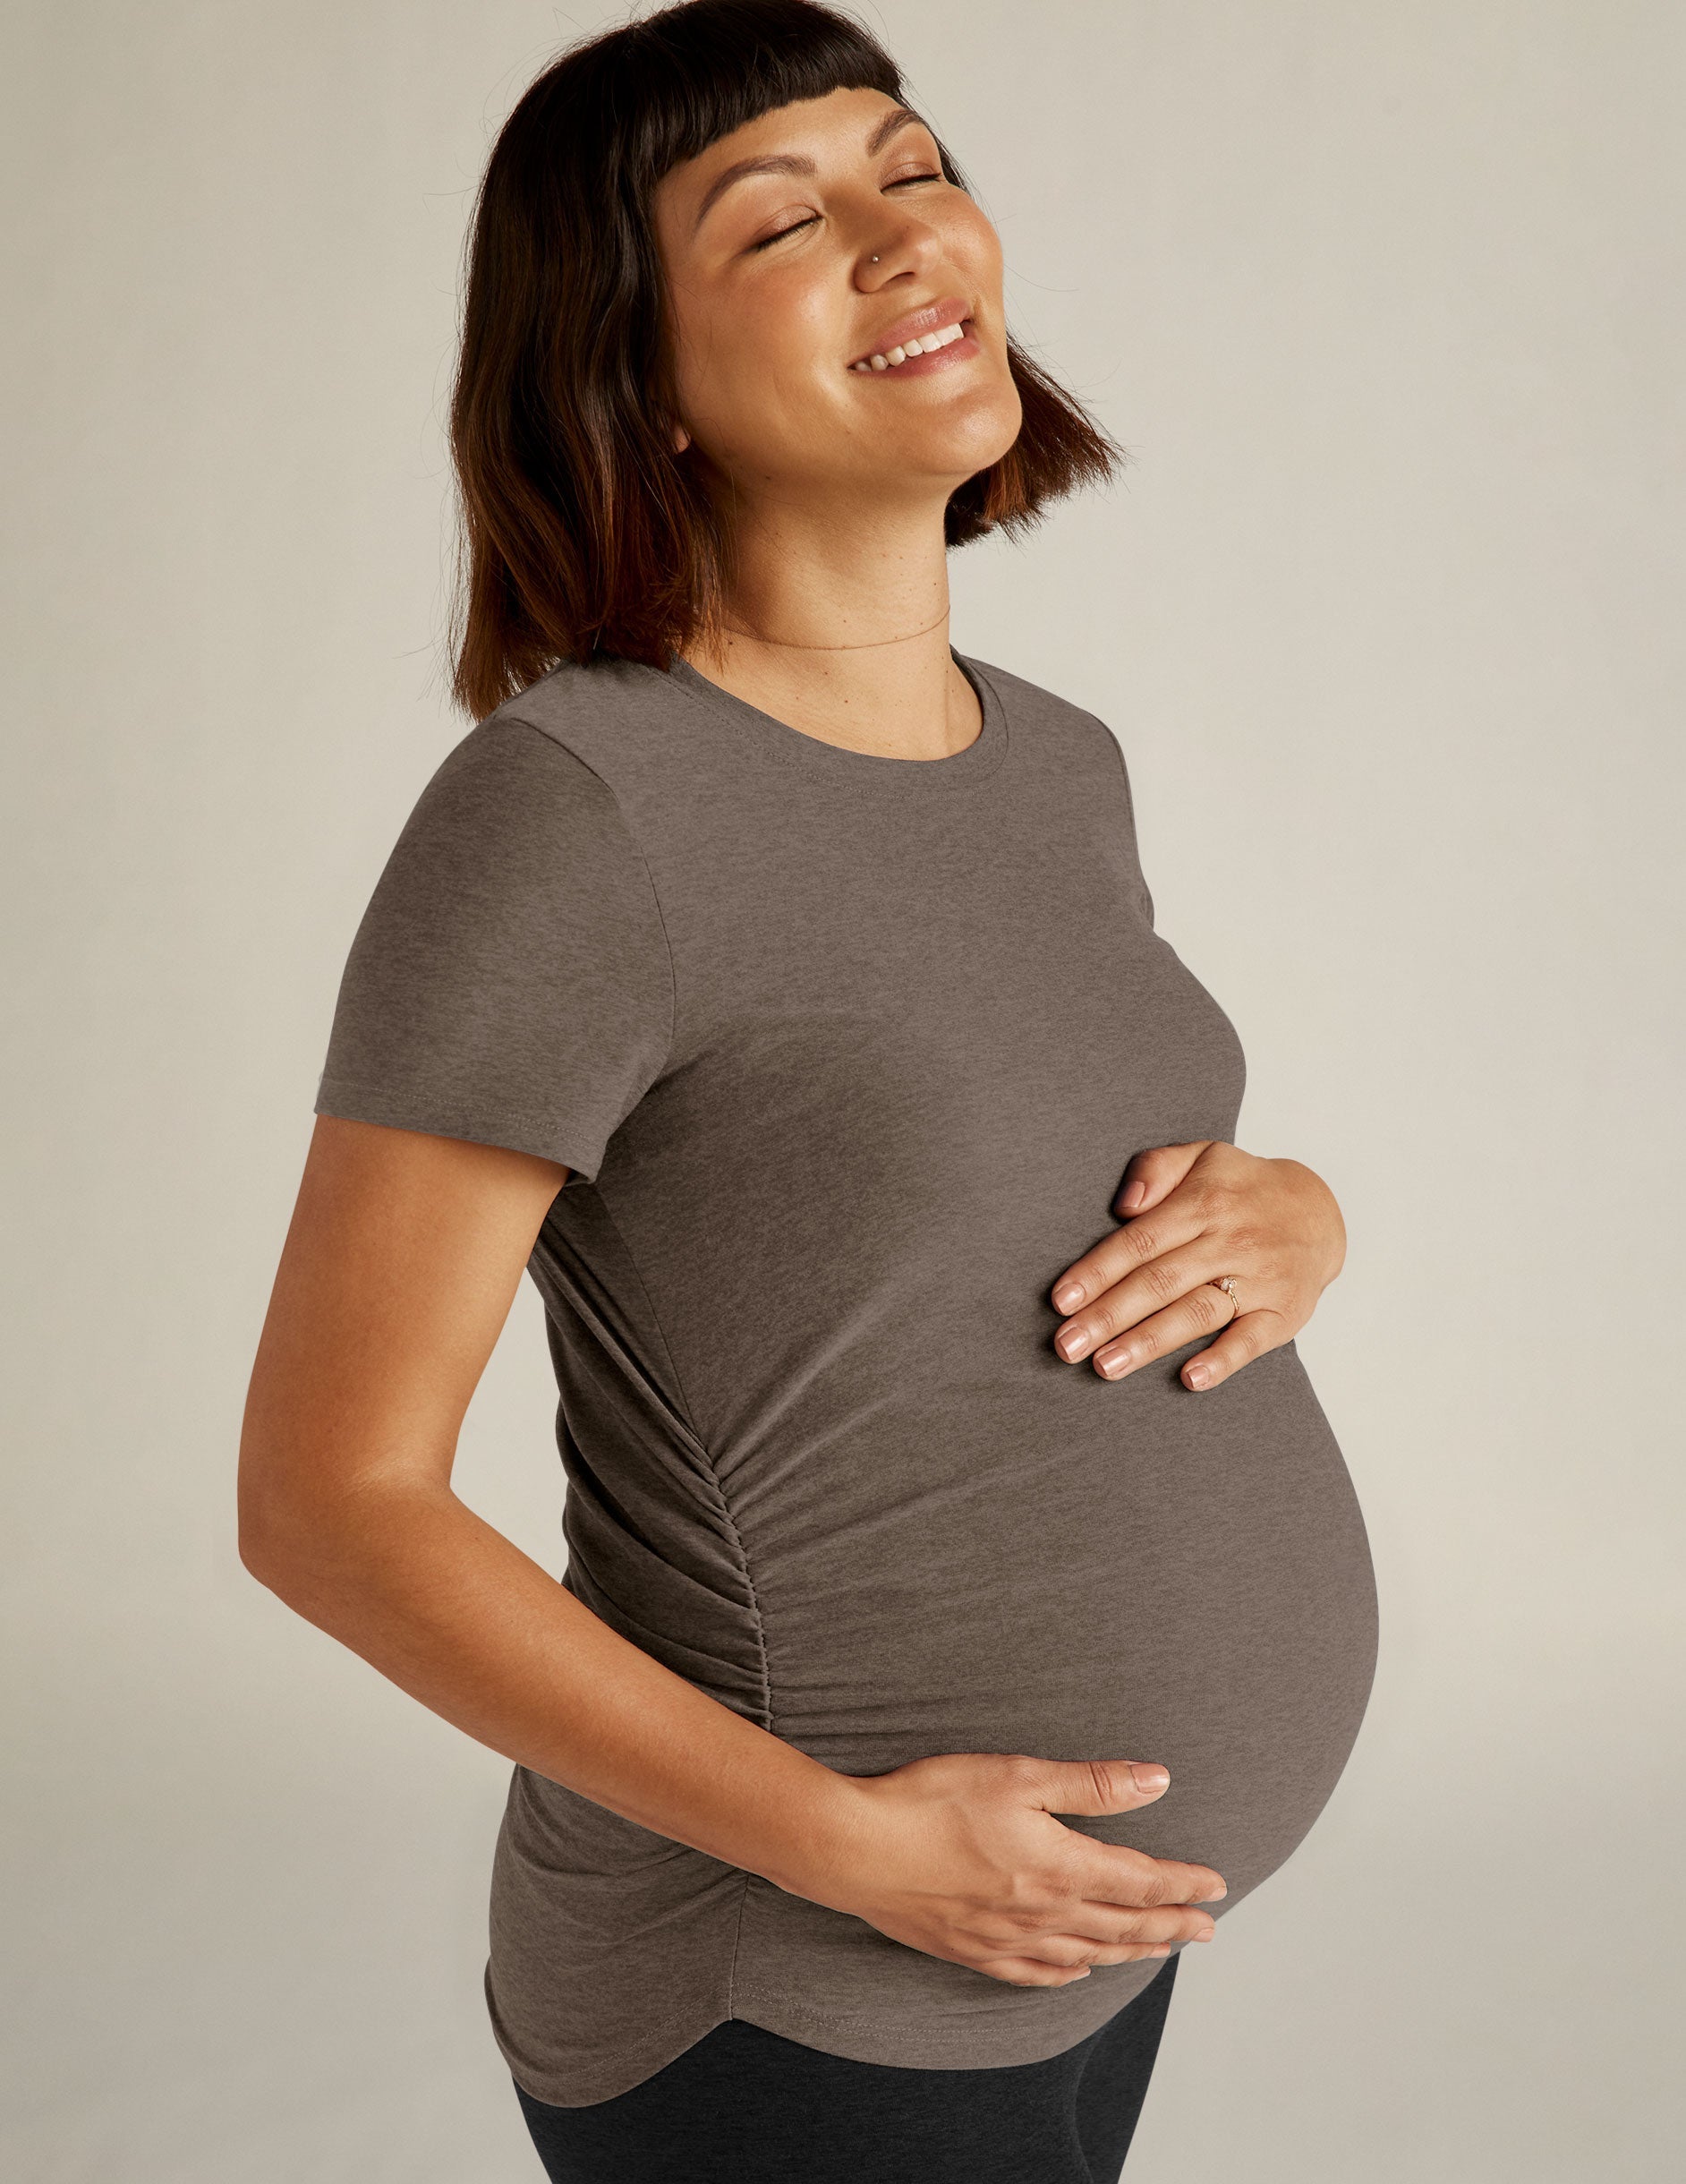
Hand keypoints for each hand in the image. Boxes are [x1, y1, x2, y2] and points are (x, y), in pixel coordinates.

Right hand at [807, 1753, 1225, 1987]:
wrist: (858, 1849)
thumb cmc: (933, 1802)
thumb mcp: (1018, 1775)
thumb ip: (1092, 1784)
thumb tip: (1158, 1782)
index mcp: (1060, 1867)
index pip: (1140, 1883)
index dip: (1182, 1884)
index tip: (1215, 1885)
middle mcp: (1043, 1913)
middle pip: (1124, 1926)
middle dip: (1171, 1925)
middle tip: (1206, 1928)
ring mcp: (1007, 1938)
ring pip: (1088, 1952)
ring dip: (1132, 1951)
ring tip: (1161, 1949)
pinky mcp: (972, 1949)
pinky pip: (1036, 1973)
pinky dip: (1069, 1972)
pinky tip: (1080, 1969)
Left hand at [1048, 1141, 1344, 1392]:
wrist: (1319, 1213)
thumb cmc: (1241, 1189)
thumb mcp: (1202, 1157)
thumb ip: (1157, 1169)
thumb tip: (1123, 1204)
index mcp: (1203, 1204)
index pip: (1140, 1241)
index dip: (1098, 1271)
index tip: (1061, 1301)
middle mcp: (1230, 1242)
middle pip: (1159, 1282)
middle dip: (1108, 1316)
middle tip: (1065, 1345)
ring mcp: (1259, 1279)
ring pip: (1196, 1313)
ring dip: (1148, 1342)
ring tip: (1104, 1366)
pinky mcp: (1283, 1312)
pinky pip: (1251, 1340)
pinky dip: (1221, 1360)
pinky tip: (1189, 1379)